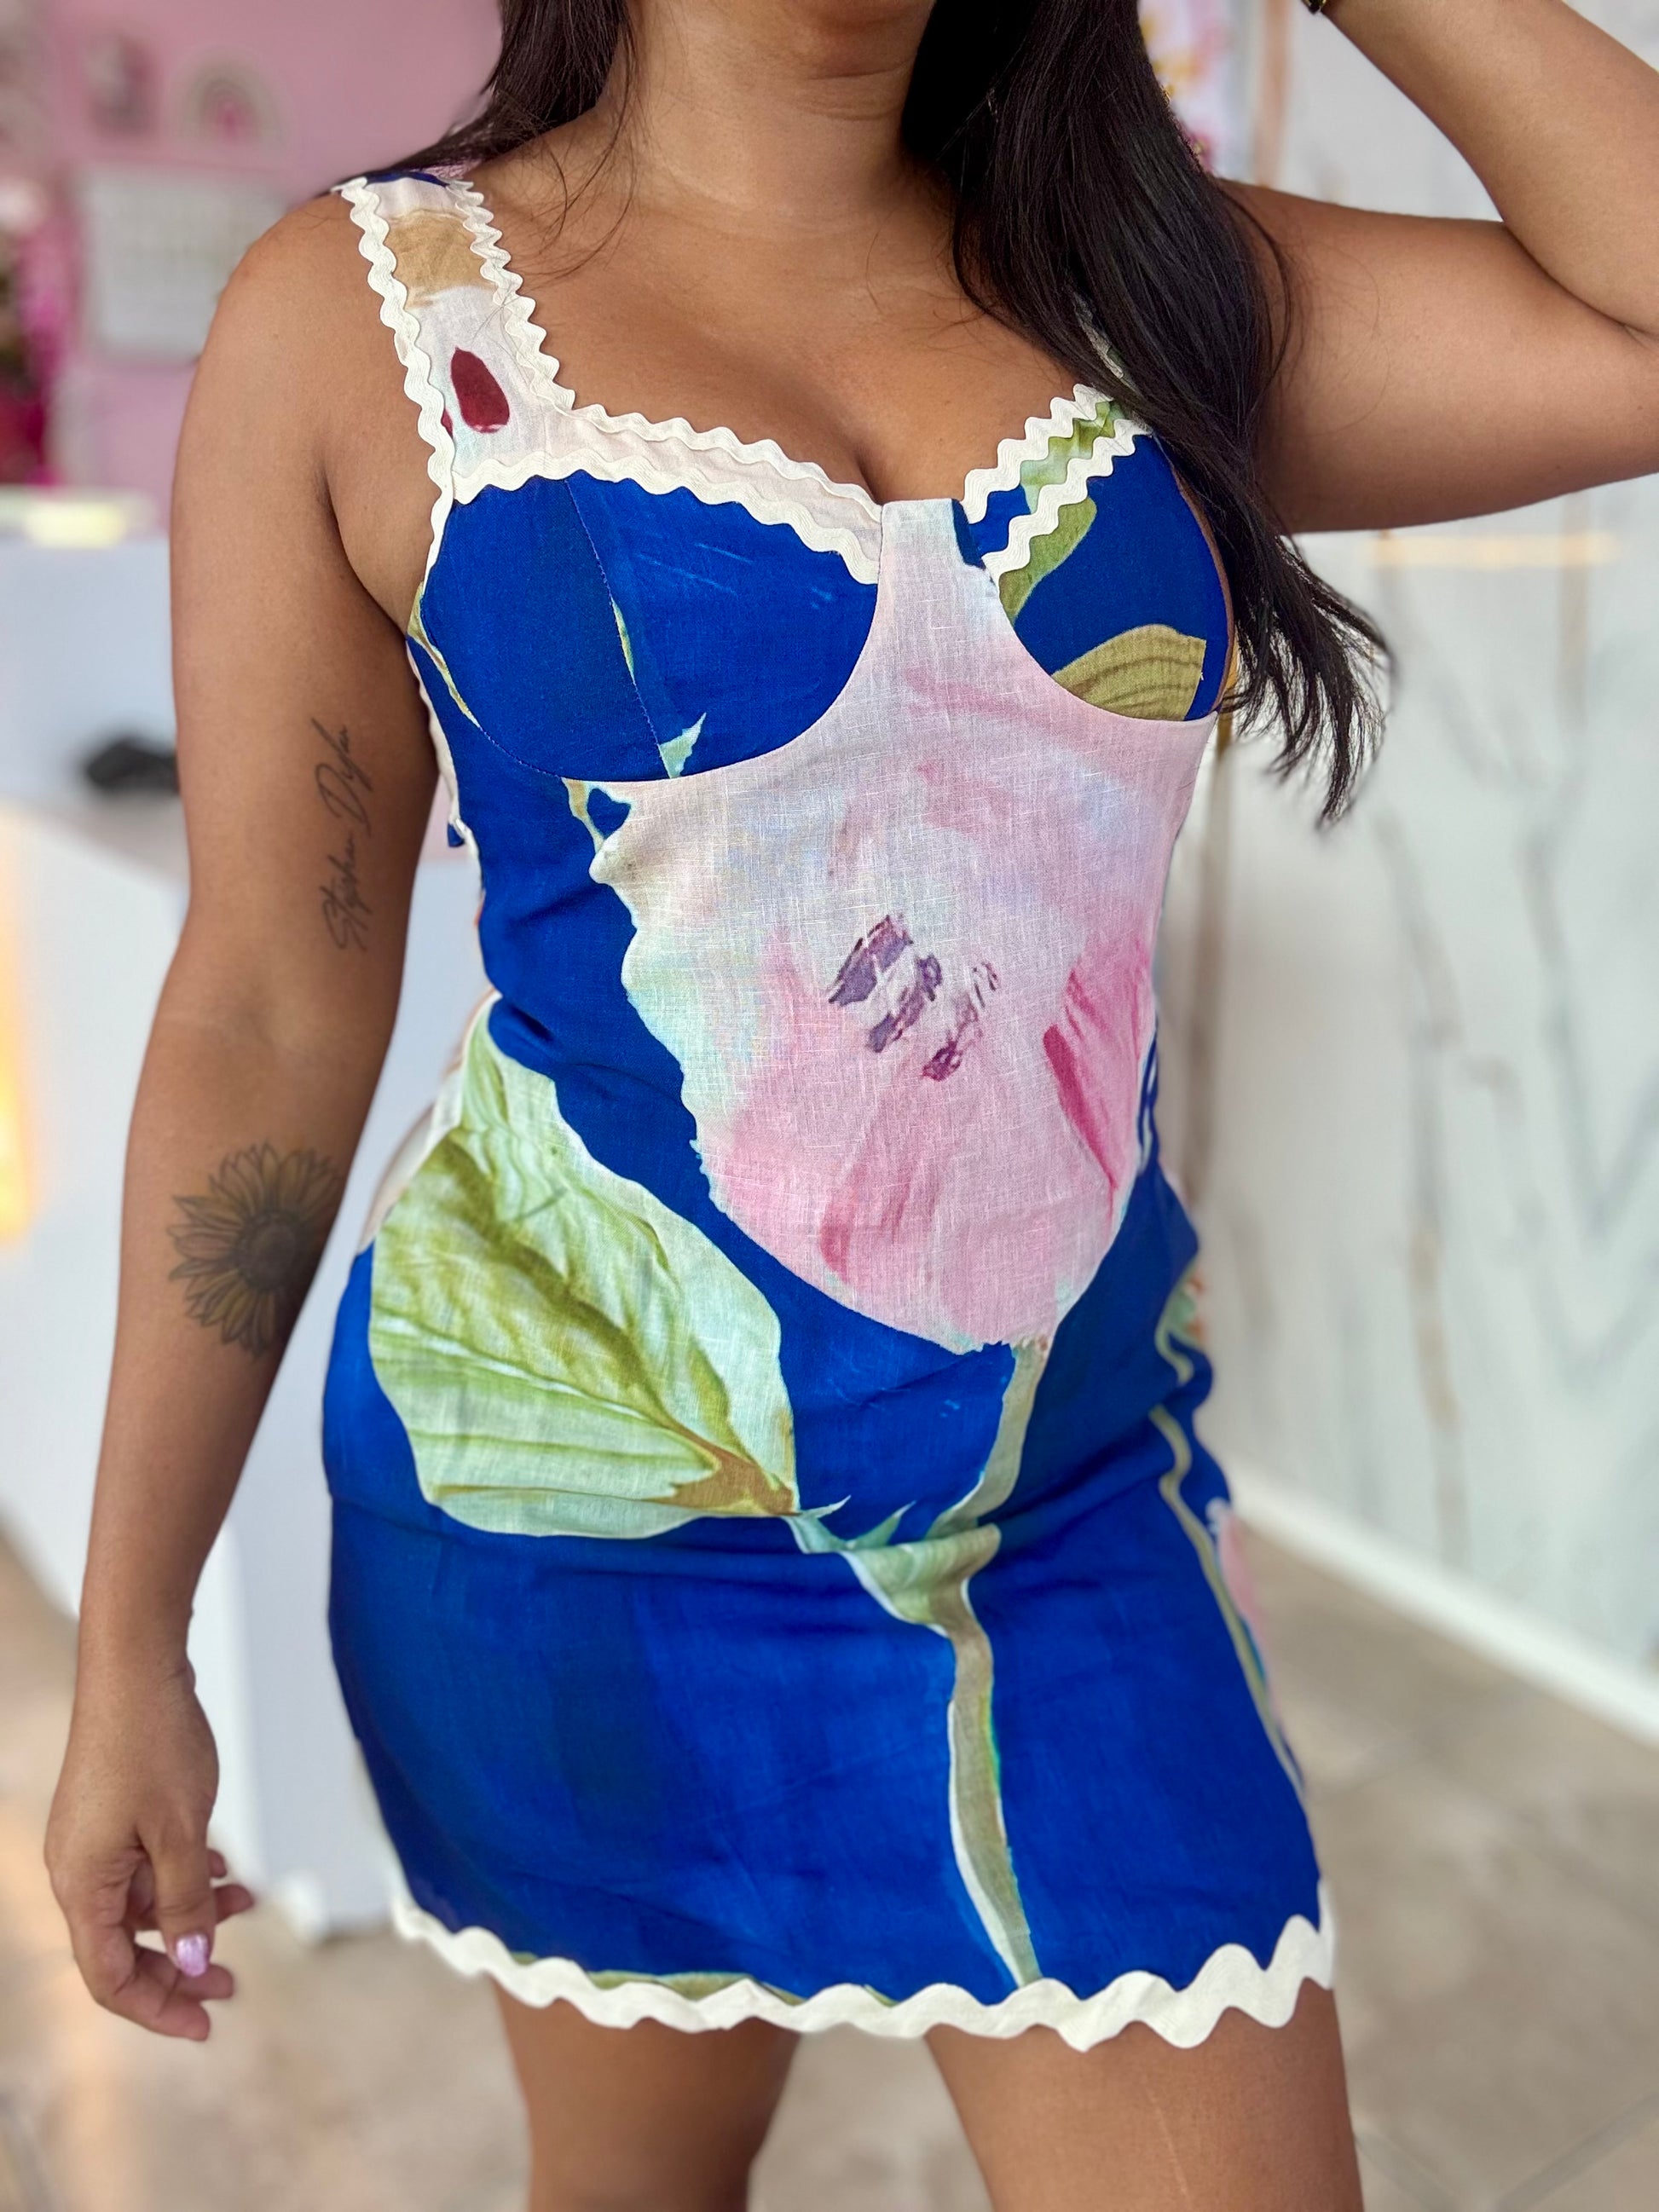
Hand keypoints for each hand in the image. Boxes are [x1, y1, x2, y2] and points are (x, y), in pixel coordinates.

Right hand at [45, 1655, 255, 2039]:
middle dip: (178, 1968)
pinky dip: (185, 1872)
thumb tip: (189, 1962)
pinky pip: (147, 1864)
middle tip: (232, 1984)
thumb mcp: (180, 1833)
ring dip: (192, 1909)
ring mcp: (95, 1840)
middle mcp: (79, 1869)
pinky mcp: (114, 1813)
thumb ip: (186, 1903)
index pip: (110, 1976)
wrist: (137, 1666)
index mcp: (83, 1886)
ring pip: (143, 1901)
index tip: (206, 2024)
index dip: (157, 2008)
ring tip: (248, 1900)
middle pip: (124, 1947)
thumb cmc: (152, 1743)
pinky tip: (223, 1865)